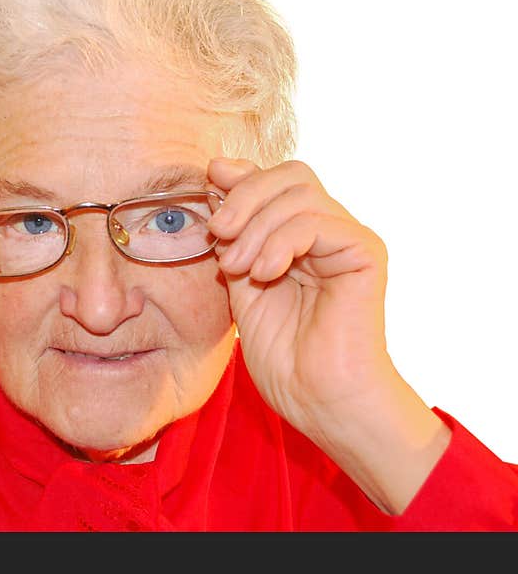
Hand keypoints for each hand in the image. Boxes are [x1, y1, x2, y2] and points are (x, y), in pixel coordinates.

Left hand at [207, 158, 447, 511]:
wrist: (318, 399)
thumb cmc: (282, 354)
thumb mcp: (240, 281)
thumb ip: (234, 234)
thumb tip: (218, 174)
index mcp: (299, 235)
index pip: (275, 180)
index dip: (241, 176)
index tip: (208, 182)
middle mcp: (328, 231)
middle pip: (290, 175)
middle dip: (244, 196)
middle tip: (218, 233)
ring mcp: (348, 240)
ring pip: (301, 194)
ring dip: (257, 227)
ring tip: (239, 268)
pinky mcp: (365, 254)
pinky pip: (318, 222)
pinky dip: (282, 241)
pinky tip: (265, 273)